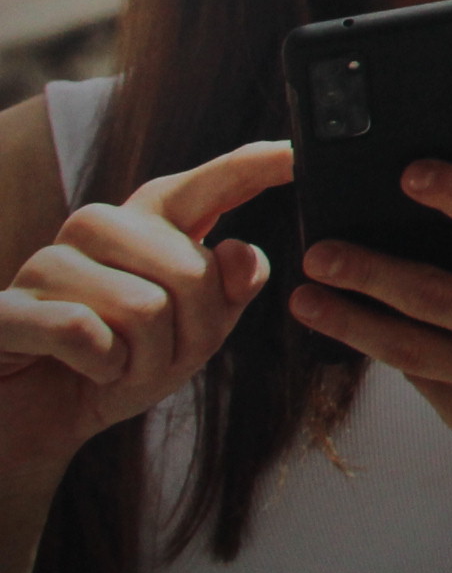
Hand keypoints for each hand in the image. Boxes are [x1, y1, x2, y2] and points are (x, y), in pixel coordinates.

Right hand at [0, 142, 291, 481]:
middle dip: (192, 335)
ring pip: (144, 307)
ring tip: (117, 365)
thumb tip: (239, 251)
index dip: (256, 165)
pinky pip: (84, 332)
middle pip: (192, 270)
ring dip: (145, 360)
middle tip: (156, 358)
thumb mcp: (193, 336)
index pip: (211, 184)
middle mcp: (100, 227)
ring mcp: (48, 261)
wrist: (39, 421)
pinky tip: (87, 370)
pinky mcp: (7, 305)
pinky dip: (102, 368)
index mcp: (151, 224)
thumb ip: (228, 291)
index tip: (300, 151)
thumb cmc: (118, 367)